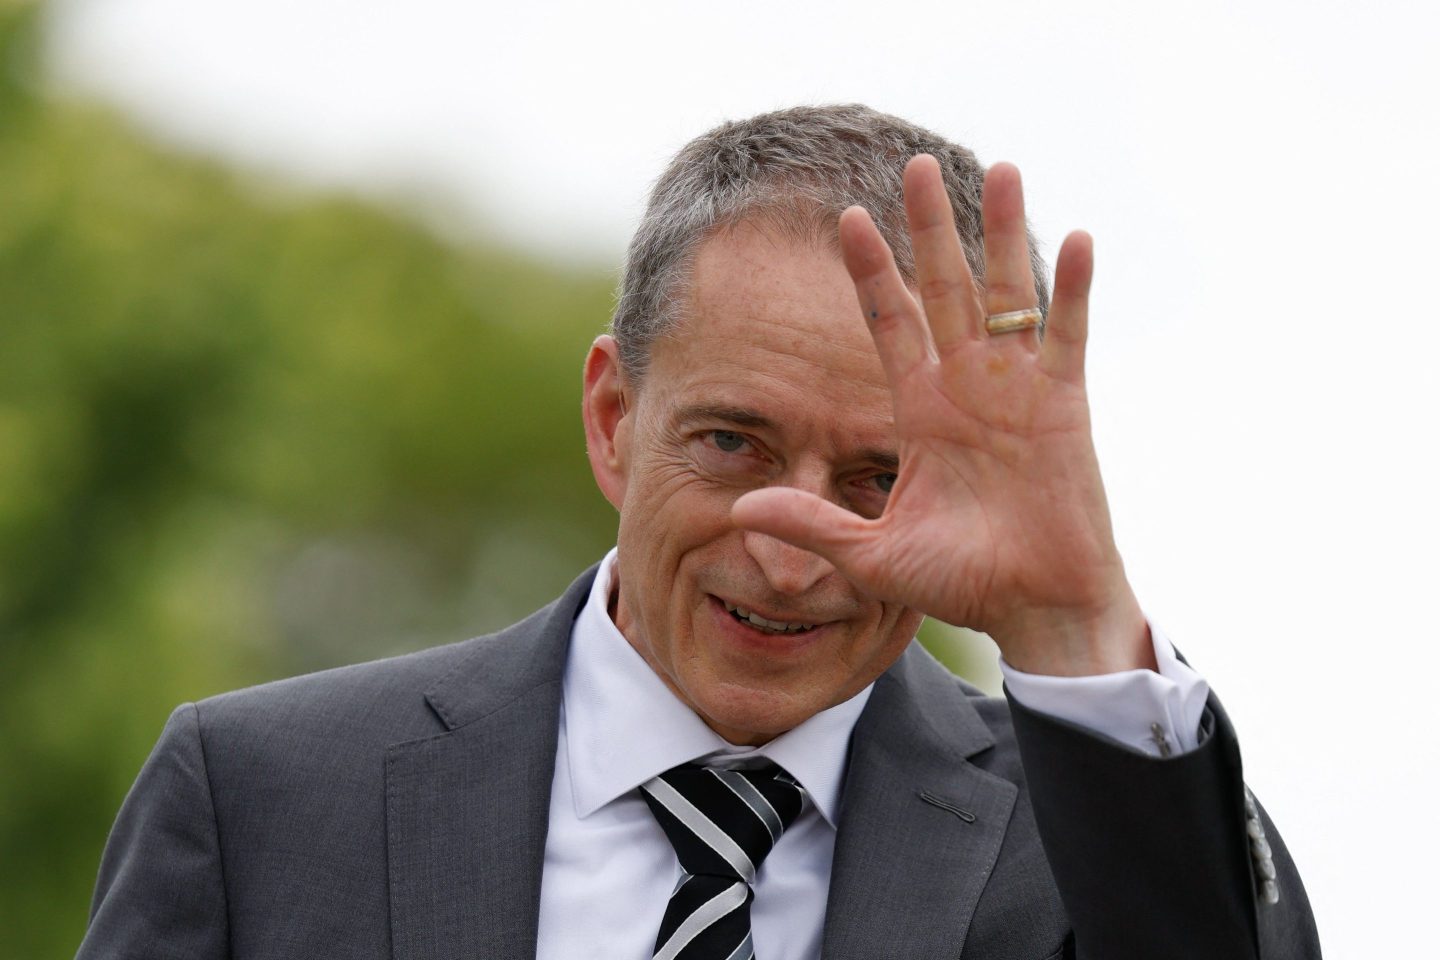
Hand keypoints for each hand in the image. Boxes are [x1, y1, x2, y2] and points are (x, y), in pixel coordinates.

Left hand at [731, 155, 1151, 675]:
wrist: (1035, 608)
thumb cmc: (961, 583)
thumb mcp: (872, 553)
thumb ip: (813, 523)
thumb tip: (739, 508)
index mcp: (919, 409)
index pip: (889, 322)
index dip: (868, 271)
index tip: (843, 218)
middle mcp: (966, 385)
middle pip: (944, 287)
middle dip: (928, 227)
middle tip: (915, 163)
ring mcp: (1018, 387)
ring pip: (1009, 293)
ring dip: (1003, 233)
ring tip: (1000, 169)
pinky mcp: (1066, 403)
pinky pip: (1070, 334)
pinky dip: (1075, 289)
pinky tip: (1077, 238)